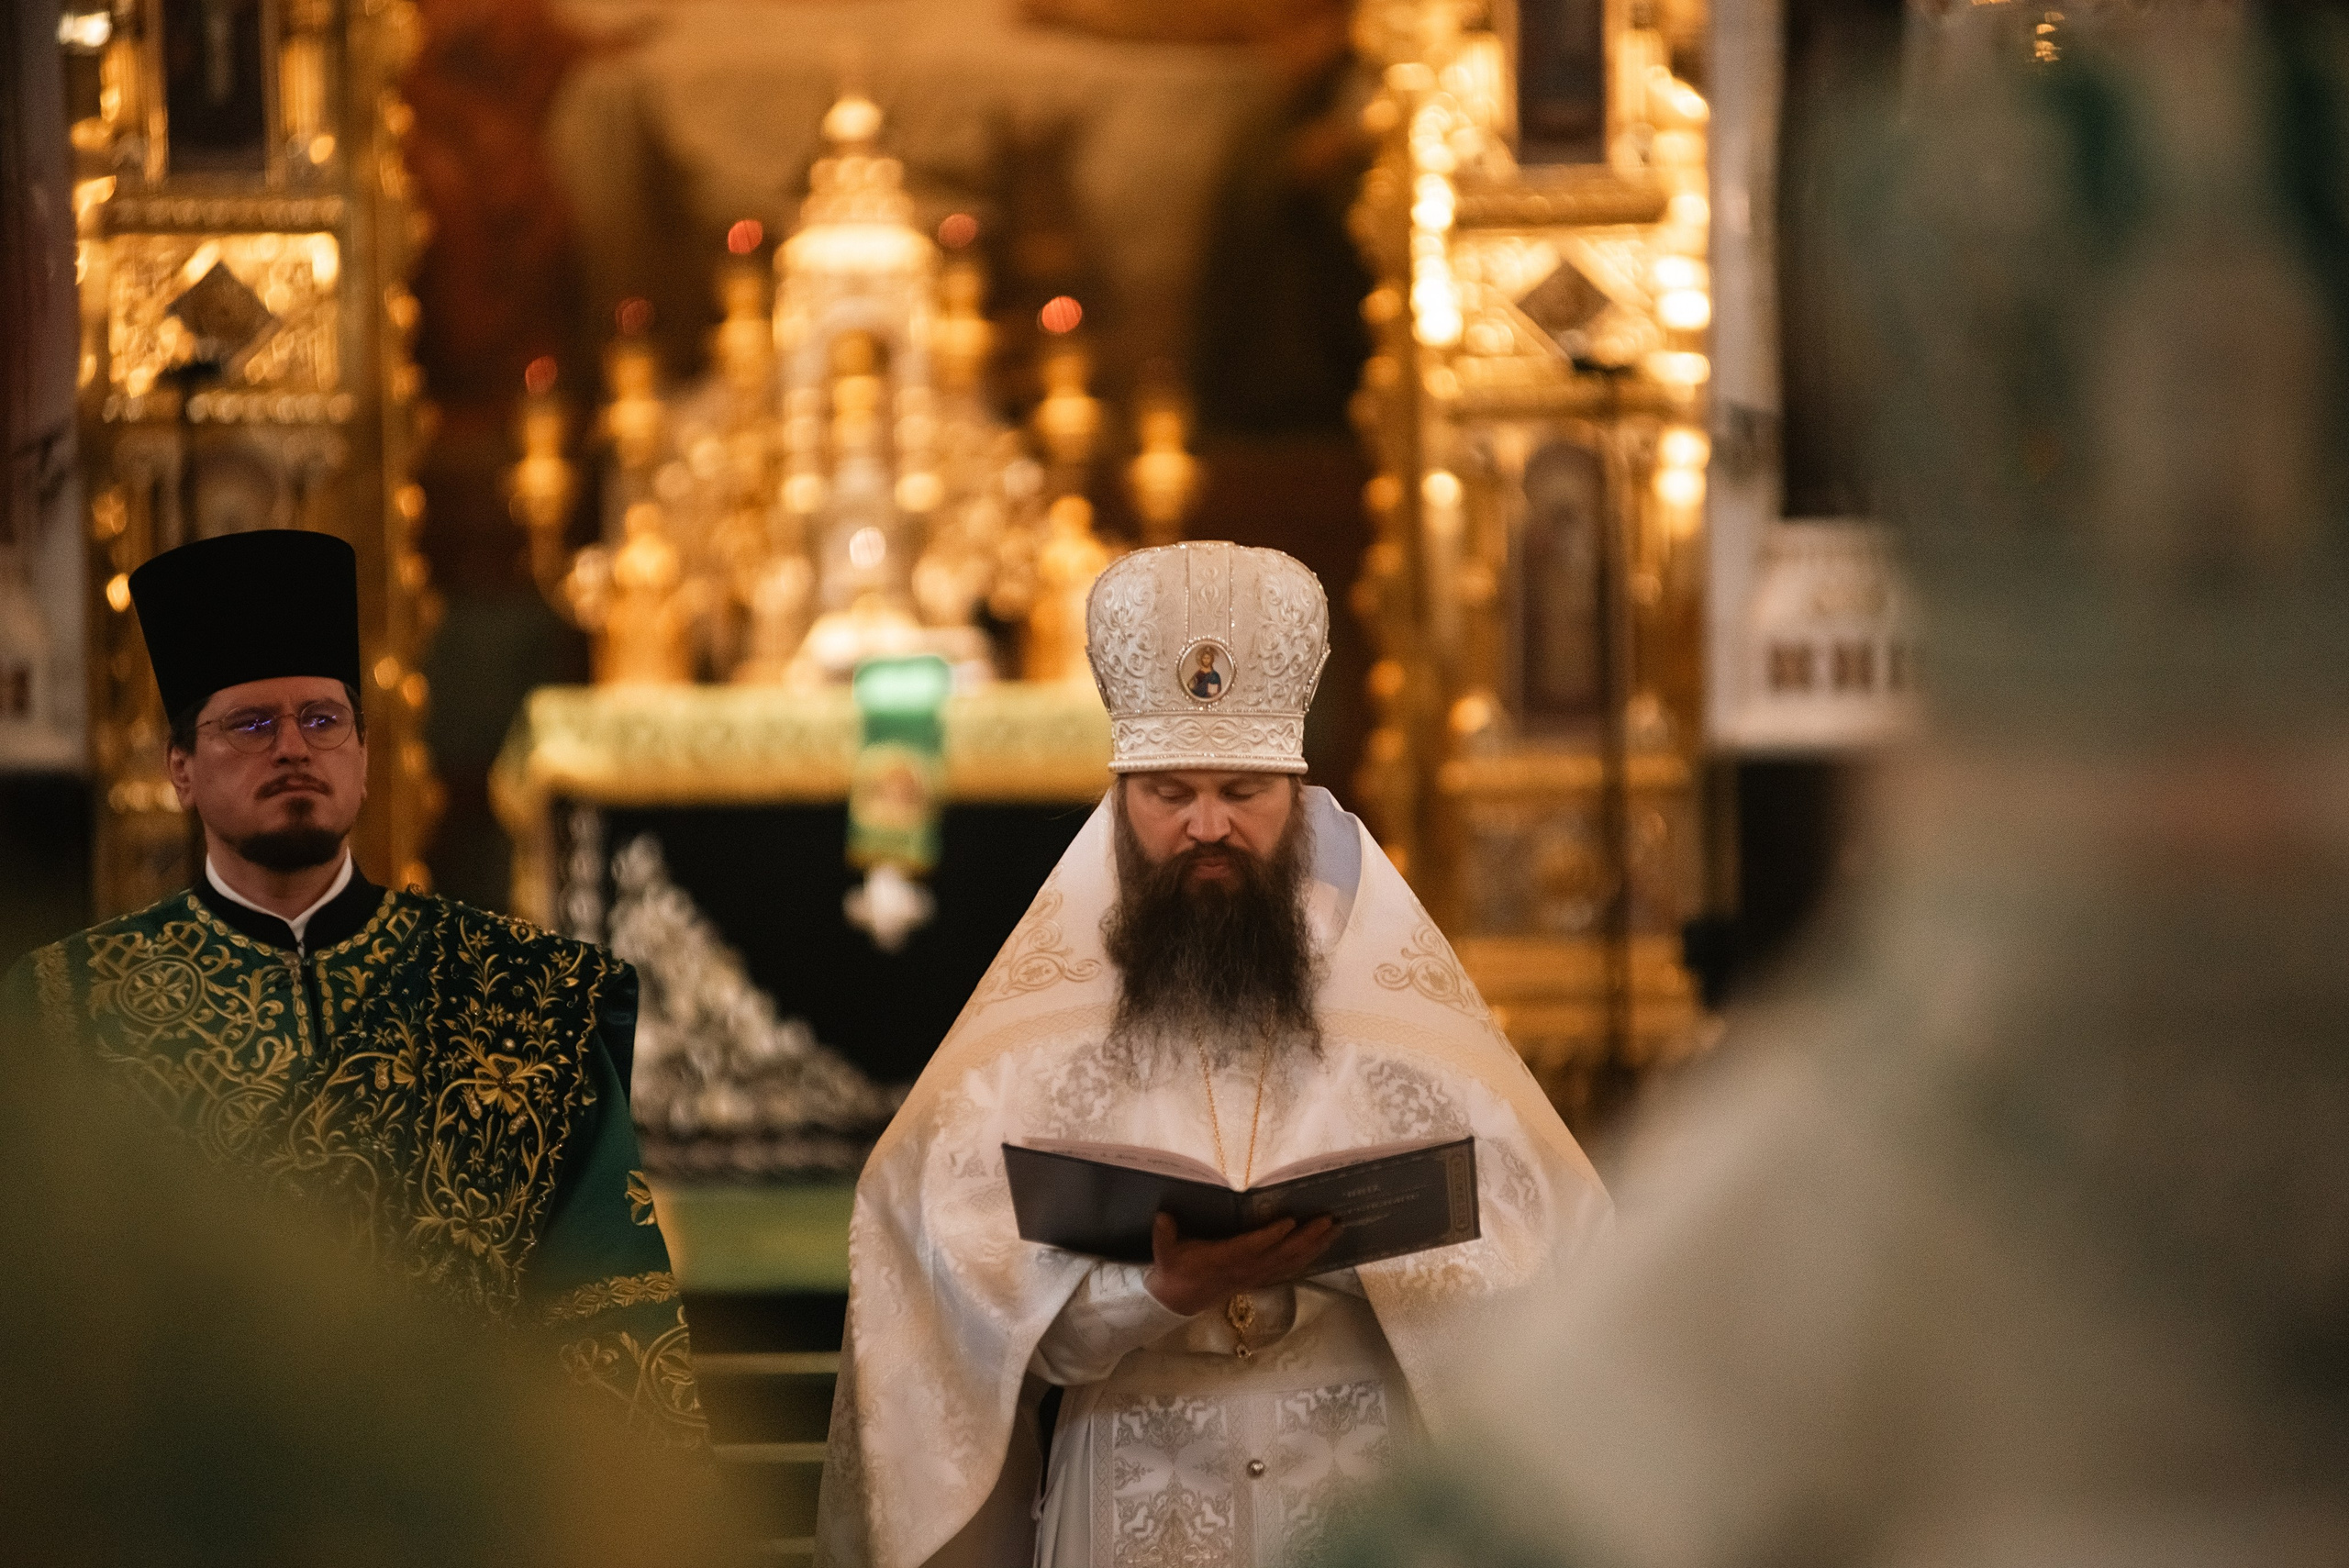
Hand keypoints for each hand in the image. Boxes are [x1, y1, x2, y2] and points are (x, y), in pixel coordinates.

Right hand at [1142, 1212, 1340, 1316]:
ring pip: (1290, 1262)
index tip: (1289, 1222)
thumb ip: (1164, 1235)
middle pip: (1281, 1255)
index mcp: (1221, 1261)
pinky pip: (1289, 1269)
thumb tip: (1163, 1216)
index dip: (1270, 1237)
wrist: (1177, 1301)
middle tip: (1328, 1220)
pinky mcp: (1259, 1279)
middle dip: (1307, 1238)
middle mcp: (1243, 1270)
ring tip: (1336, 1229)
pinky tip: (1324, 1245)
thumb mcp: (1164, 1252)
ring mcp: (1254, 1277)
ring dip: (1315, 1246)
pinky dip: (1308, 1257)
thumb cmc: (1174, 1269)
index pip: (1250, 1248)